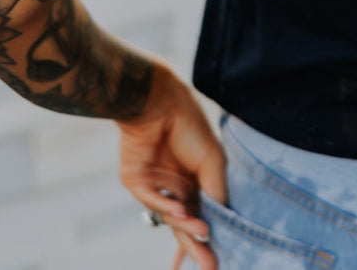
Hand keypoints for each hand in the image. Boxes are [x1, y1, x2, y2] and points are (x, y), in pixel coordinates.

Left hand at [117, 65, 228, 269]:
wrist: (159, 103)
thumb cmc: (190, 128)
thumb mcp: (212, 161)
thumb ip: (216, 191)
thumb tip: (220, 222)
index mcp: (196, 182)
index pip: (203, 215)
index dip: (211, 236)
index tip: (219, 259)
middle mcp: (176, 187)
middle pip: (187, 223)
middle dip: (198, 246)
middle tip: (211, 267)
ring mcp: (156, 186)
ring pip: (171, 216)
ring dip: (187, 227)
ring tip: (202, 235)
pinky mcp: (136, 182)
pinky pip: (153, 201)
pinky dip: (167, 207)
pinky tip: (182, 214)